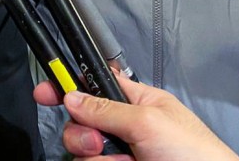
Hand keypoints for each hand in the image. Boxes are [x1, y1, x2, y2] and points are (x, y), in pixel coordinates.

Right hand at [32, 77, 238, 160]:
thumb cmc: (194, 154)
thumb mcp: (149, 122)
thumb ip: (106, 108)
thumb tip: (71, 96)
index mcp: (137, 102)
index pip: (94, 85)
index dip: (68, 84)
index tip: (43, 92)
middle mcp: (126, 127)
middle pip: (81, 121)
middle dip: (82, 133)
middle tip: (97, 144)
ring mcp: (123, 154)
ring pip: (84, 151)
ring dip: (95, 158)